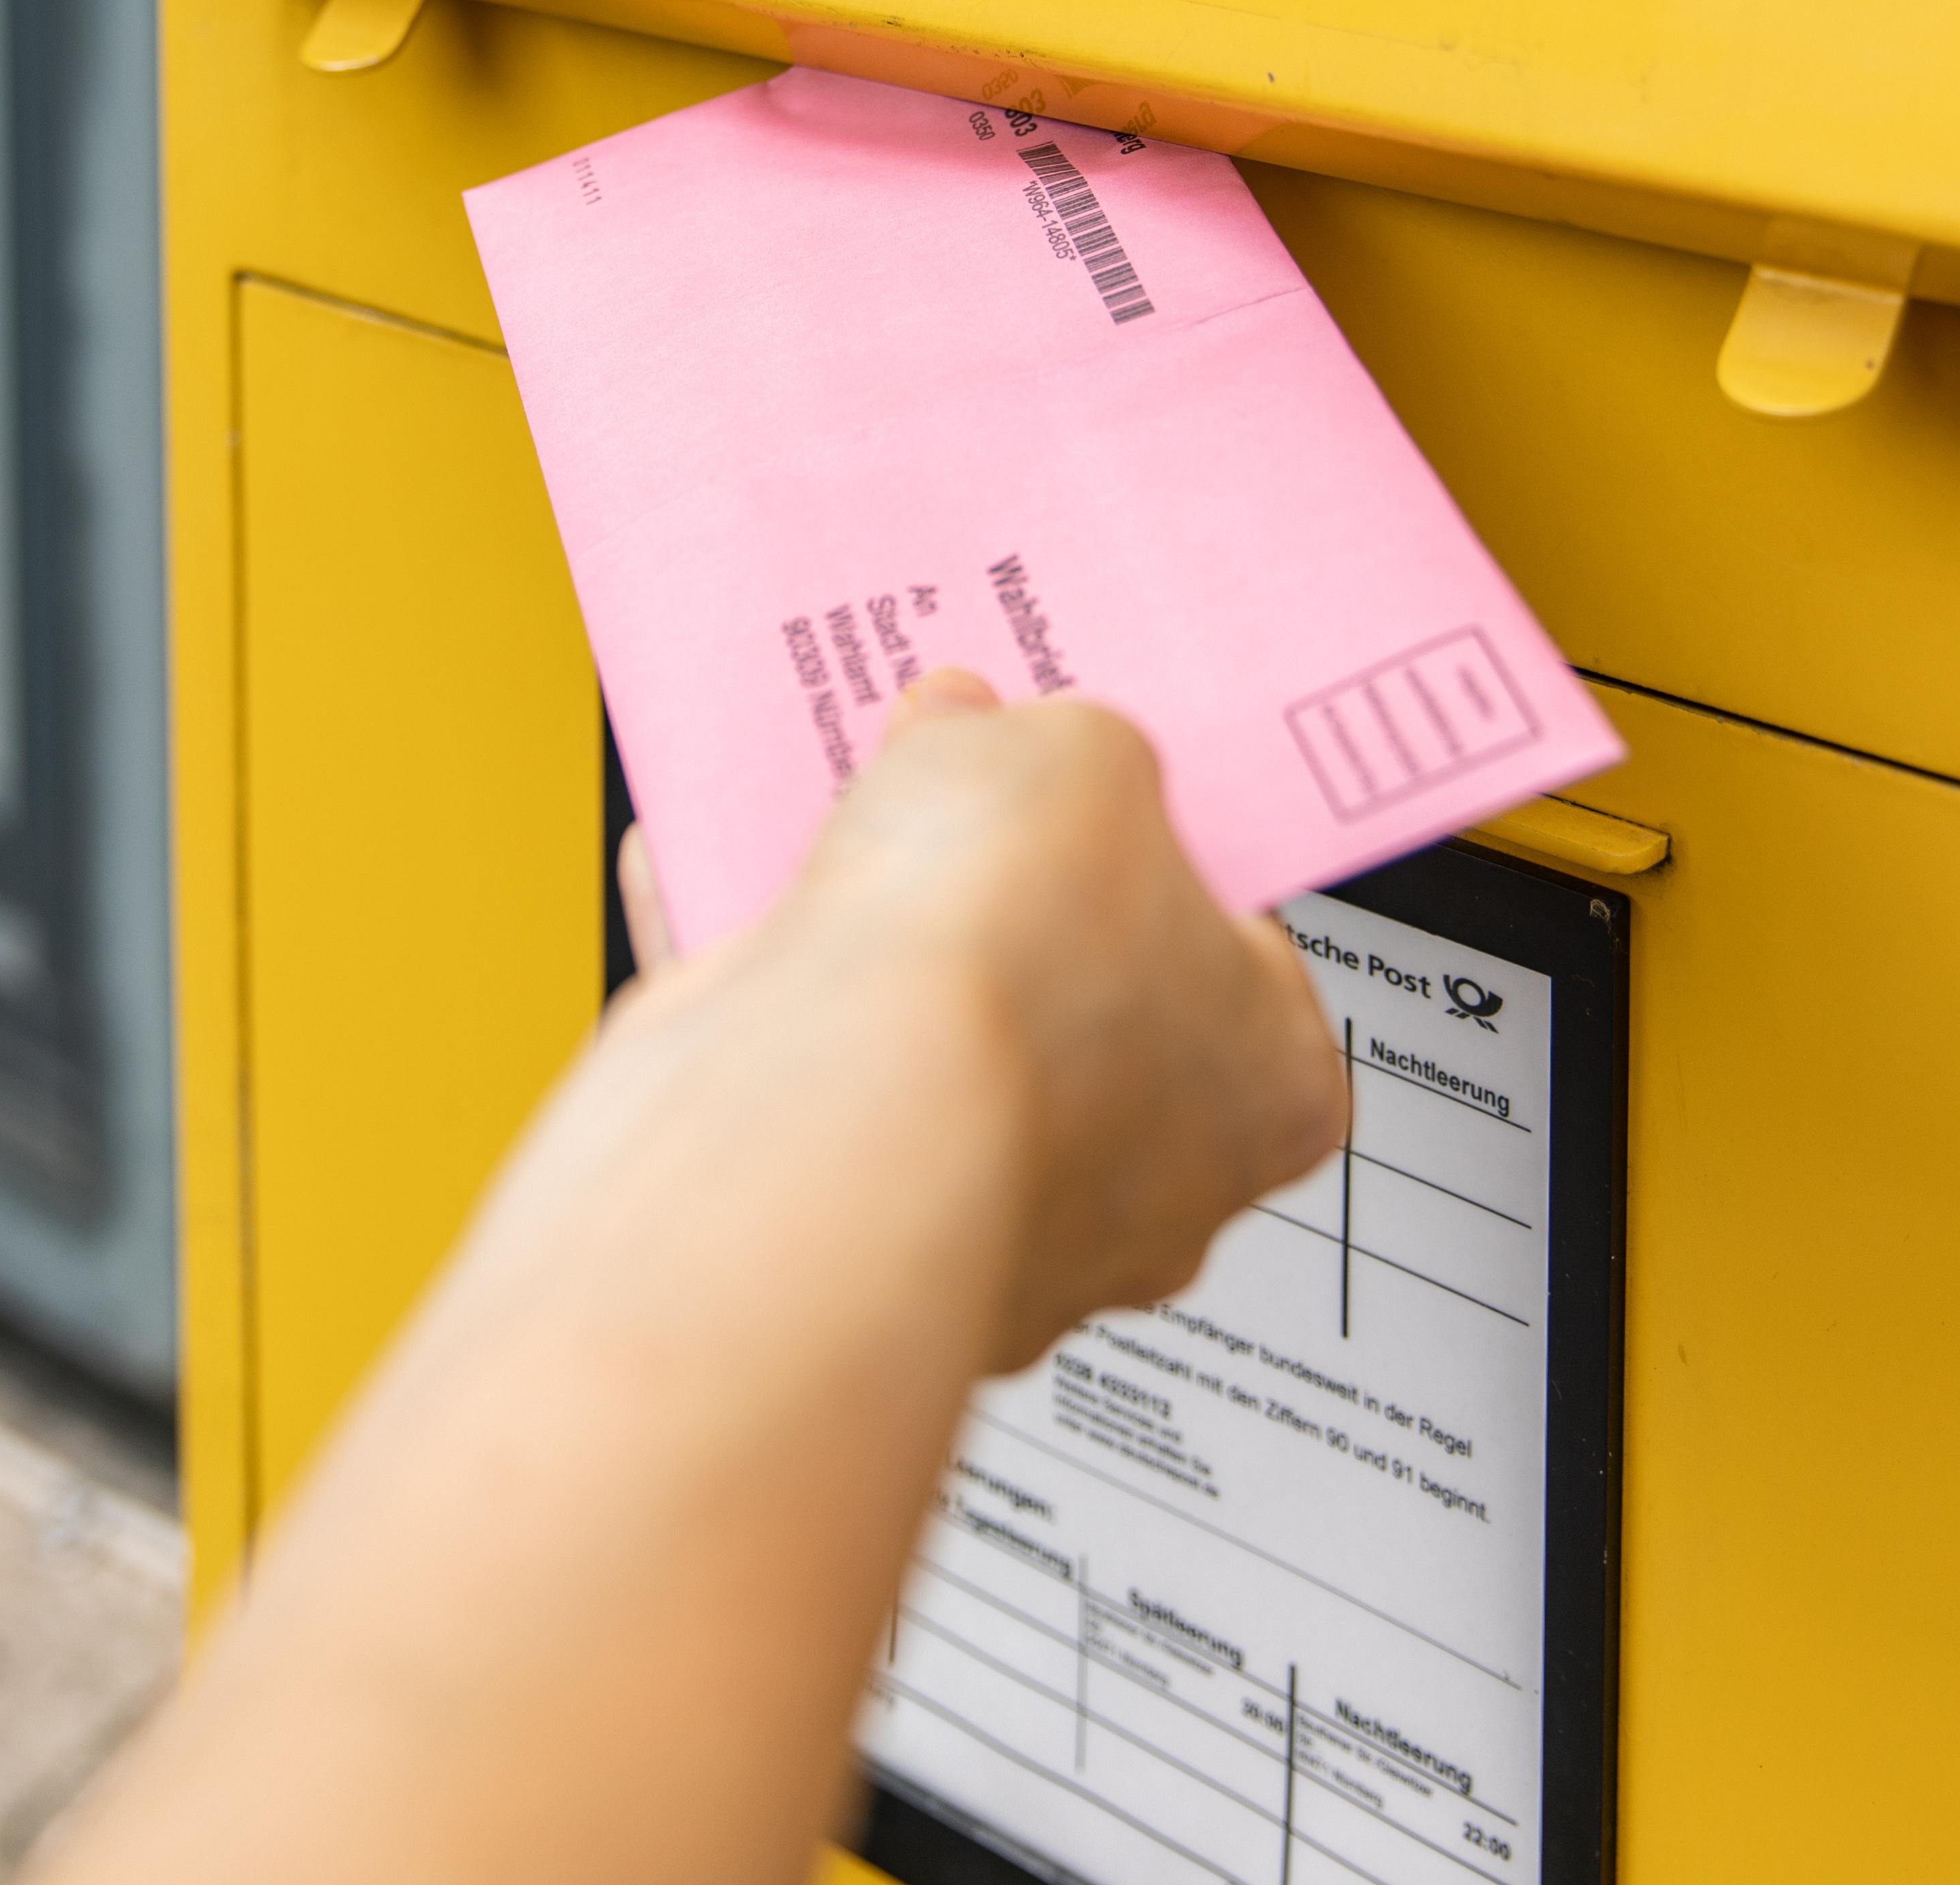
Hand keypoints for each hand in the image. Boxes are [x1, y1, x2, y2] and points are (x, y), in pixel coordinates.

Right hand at [624, 667, 1347, 1369]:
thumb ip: (1055, 742)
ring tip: (815, 817)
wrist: (816, 1135)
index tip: (1100, 786)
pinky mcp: (833, 1222)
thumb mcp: (1080, 757)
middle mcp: (1137, 1182)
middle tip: (950, 793)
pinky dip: (747, 985)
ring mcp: (979, 1218)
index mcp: (1265, 1087)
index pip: (1244, 951)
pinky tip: (693, 873)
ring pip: (925, 1043)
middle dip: (999, 892)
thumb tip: (992, 738)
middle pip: (1071, 992)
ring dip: (867, 935)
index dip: (1163, 847)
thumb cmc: (1002, 993)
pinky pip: (789, 1078)